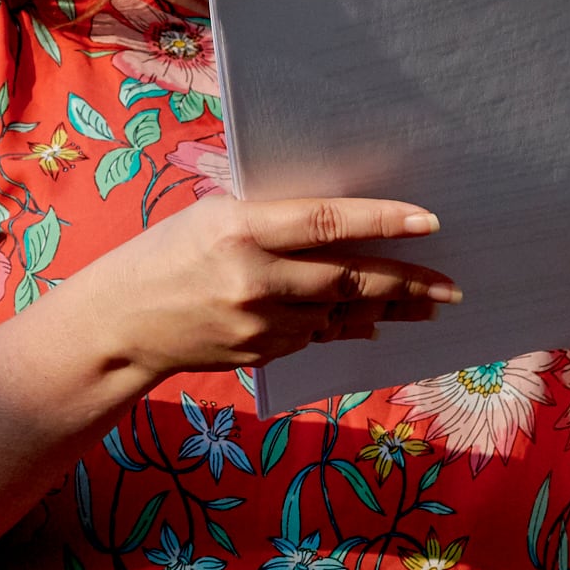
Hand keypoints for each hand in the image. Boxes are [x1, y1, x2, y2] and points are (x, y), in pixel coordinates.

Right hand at [76, 194, 459, 382]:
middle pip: (350, 279)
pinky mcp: (260, 353)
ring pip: (340, 313)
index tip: (429, 222)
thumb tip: (345, 224)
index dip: (385, 222)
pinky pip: (315, 335)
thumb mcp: (213, 215)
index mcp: (241, 228)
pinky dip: (345, 324)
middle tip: (450, 286)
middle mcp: (254, 278)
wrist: (119, 324)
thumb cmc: (166, 253)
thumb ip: (273, 218)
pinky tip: (371, 321)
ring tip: (426, 303)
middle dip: (407, 283)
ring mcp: (259, 323)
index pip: (330, 223)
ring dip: (386, 308)